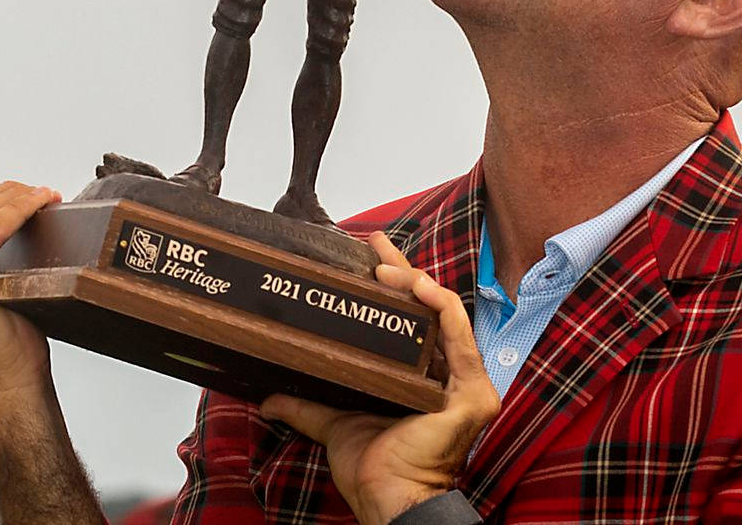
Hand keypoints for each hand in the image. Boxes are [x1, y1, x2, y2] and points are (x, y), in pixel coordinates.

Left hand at [261, 232, 499, 524]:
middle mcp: (448, 376)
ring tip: (383, 264)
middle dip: (402, 271)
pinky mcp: (472, 391)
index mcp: (422, 379)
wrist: (390, 499)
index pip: (410, 320)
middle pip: (426, 310)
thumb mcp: (334, 425)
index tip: (368, 257)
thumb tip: (268, 398)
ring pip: (442, 315)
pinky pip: (458, 336)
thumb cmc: (376, 470)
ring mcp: (464, 383)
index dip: (392, 286)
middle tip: (374, 242)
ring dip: (414, 282)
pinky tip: (417, 285)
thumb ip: (306, 406)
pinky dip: (439, 305)